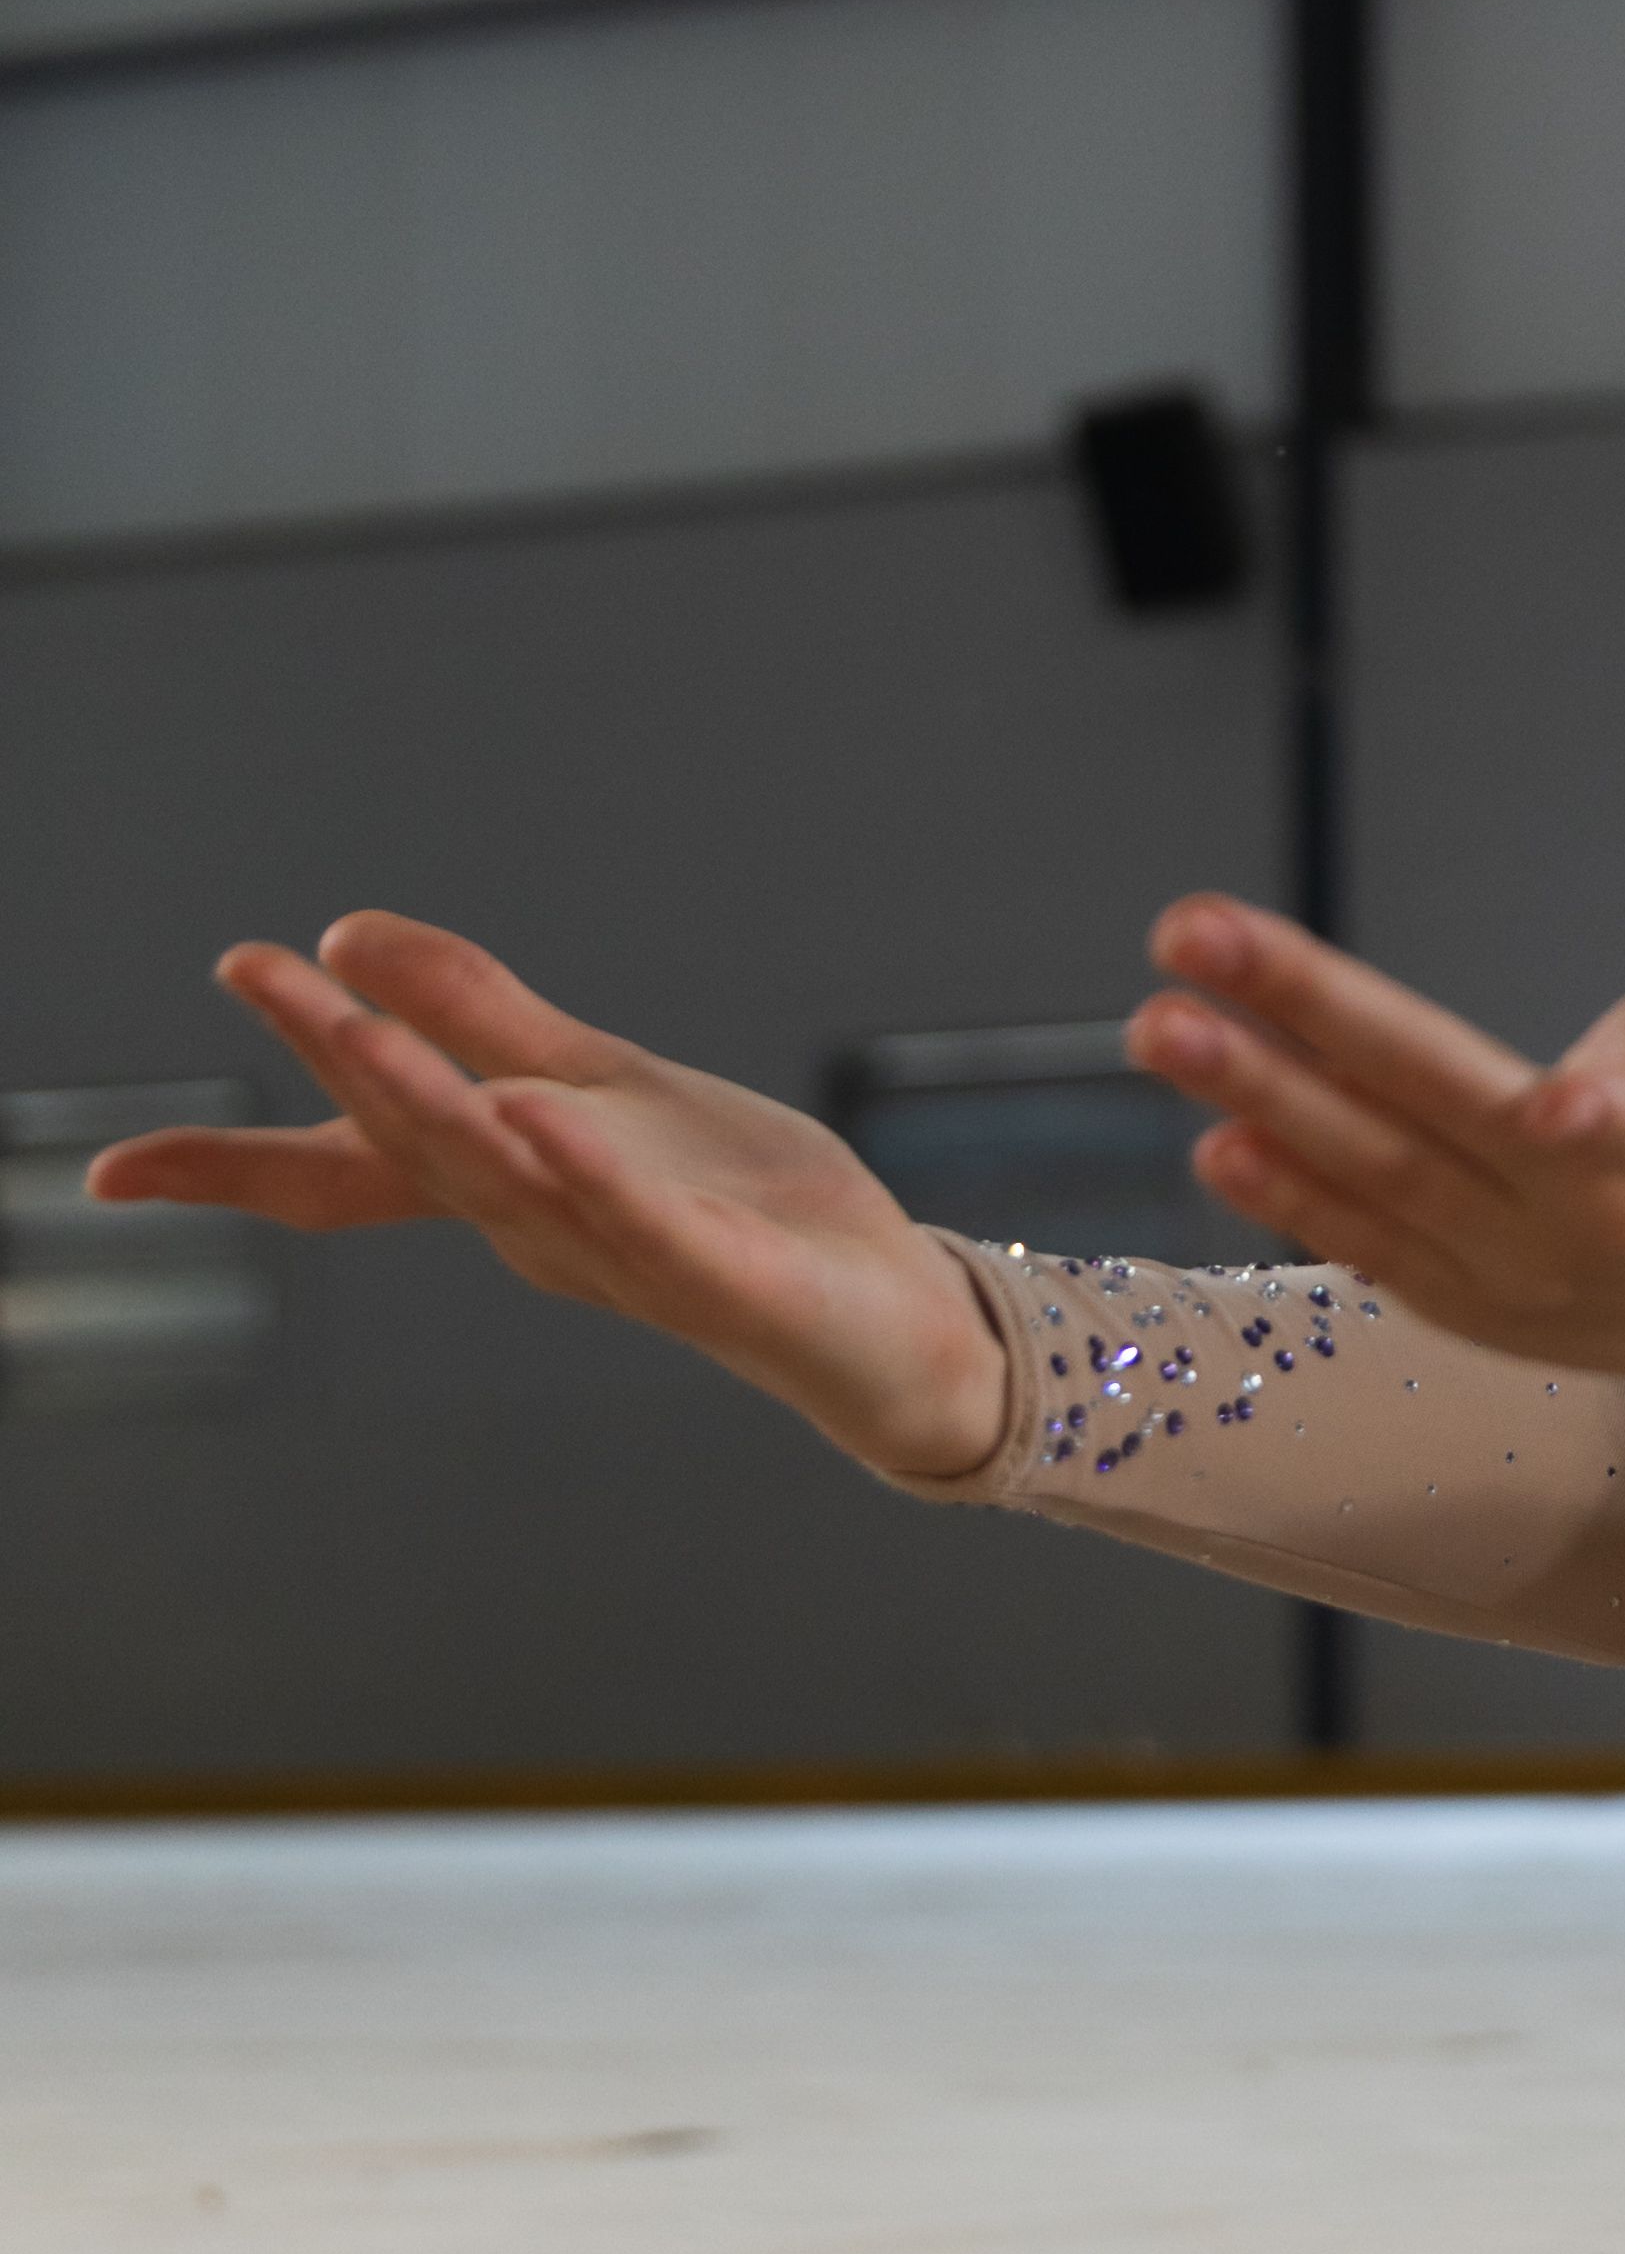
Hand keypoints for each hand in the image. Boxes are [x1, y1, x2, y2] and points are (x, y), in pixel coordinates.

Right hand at [83, 916, 1009, 1482]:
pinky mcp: (729, 1279)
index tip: (107, 1173)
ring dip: (434, 1101)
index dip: (231, 1166)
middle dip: (339, 1054)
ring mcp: (632, 1257)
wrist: (889, 1322)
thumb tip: (345, 931)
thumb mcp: (595, 1083)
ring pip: (514, 1178)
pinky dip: (595, 1178)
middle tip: (257, 973)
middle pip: (419, 1139)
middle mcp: (544, 1228)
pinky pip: (649, 1228)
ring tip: (354, 1022)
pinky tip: (545, 1120)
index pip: (349, 1167)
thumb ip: (481, 1015)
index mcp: (505, 1184)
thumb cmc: (736, 1205)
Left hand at [1125, 826, 1624, 1409]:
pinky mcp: (1475, 1308)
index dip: (1603, 1120)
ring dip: (1261, 1103)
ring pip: (1381, 1184)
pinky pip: (1372, 1248)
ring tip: (1161, 1024)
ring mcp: (1524, 1277)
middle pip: (1440, 1123)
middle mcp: (1595, 1222)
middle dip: (1307, 1032)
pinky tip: (1213, 1135)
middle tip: (1187, 945)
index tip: (1559, 1104)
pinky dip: (1293, 1198)